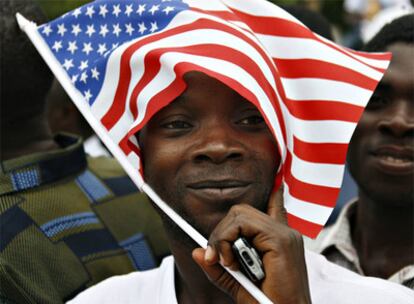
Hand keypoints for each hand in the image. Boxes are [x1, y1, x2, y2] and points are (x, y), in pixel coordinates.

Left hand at [192, 187, 310, 303]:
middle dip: (221, 232)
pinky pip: (244, 224)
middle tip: (219, 258)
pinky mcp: (280, 240)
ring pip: (240, 214)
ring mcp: (284, 234)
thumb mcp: (236, 284)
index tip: (278, 185)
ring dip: (223, 238)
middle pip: (242, 211)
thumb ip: (218, 268)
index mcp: (279, 240)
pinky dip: (228, 241)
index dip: (276, 194)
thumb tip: (196, 252)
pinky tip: (233, 262)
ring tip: (228, 263)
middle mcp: (283, 232)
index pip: (276, 206)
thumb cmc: (265, 303)